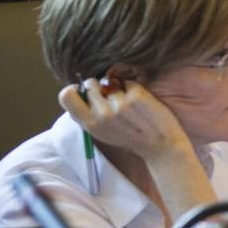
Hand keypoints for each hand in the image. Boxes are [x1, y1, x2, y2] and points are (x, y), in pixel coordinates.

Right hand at [59, 78, 190, 162]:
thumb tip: (78, 91)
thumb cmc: (131, 137)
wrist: (161, 146)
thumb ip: (88, 115)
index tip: (85, 92)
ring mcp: (120, 105)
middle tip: (111, 96)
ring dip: (117, 88)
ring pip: (108, 81)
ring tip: (128, 103)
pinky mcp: (136, 97)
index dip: (75, 89)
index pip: (66, 96)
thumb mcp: (102, 132)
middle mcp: (102, 115)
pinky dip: (133, 88)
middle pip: (89, 83)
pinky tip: (140, 102)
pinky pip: (128, 82)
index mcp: (90, 124)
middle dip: (99, 86)